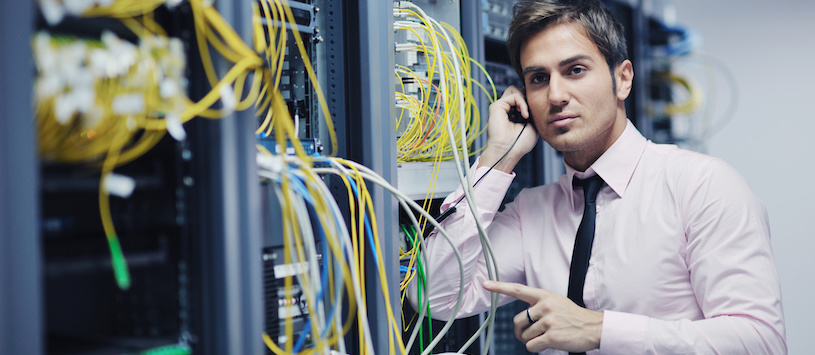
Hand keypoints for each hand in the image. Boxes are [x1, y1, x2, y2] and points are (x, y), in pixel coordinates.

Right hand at [480, 86, 538, 172]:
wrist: (509, 151)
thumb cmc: (520, 144)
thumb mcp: (533, 125)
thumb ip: (532, 111)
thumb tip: (533, 99)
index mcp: (514, 113)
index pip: (523, 97)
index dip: (531, 101)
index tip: (536, 113)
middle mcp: (506, 109)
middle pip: (518, 90)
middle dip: (527, 98)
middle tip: (530, 113)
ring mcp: (501, 107)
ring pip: (514, 89)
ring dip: (524, 100)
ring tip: (527, 114)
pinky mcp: (497, 106)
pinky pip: (513, 95)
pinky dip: (522, 103)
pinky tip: (524, 115)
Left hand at [482, 280, 602, 352]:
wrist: (593, 327)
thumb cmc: (573, 316)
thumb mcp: (556, 302)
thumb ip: (538, 305)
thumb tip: (522, 319)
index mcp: (544, 295)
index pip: (517, 289)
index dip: (499, 287)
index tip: (485, 284)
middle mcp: (545, 306)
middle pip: (517, 321)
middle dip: (521, 332)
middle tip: (531, 334)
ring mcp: (548, 321)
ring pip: (524, 336)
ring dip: (532, 341)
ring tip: (547, 336)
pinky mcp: (552, 336)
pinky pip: (532, 346)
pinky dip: (537, 349)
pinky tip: (548, 344)